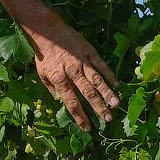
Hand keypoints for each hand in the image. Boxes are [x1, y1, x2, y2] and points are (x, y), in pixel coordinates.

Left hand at [21, 9, 120, 131]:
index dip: (80, 116)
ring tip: (116, 104)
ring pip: (97, 80)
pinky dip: (110, 75)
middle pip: (87, 93)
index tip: (87, 128)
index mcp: (59, 80)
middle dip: (98, 107)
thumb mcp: (42, 75)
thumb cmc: (44, 56)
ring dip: (107, 93)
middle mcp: (72, 72)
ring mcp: (82, 61)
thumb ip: (53, 90)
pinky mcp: (89, 52)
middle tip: (107, 119)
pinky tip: (117, 84)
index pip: (71, 102)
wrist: (48, 32)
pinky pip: (101, 65)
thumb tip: (62, 103)